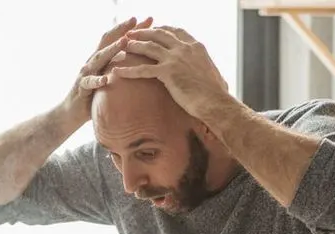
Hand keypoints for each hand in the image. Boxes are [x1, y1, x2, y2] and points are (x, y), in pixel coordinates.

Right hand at [59, 16, 153, 126]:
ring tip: (125, 41)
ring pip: (99, 57)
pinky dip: (98, 80)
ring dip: (112, 49)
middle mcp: (93, 61)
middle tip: (135, 19)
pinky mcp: (81, 87)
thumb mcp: (110, 78)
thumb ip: (121, 68)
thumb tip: (143, 63)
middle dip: (122, 29)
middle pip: (107, 40)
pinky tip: (106, 79)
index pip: (117, 38)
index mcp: (102, 57)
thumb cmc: (95, 95)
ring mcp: (86, 73)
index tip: (148, 19)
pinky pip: (89, 82)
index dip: (131, 28)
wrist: (72, 112)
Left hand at [86, 26, 230, 120]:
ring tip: (122, 45)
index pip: (176, 31)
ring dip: (134, 45)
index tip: (154, 29)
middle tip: (132, 33)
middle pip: (160, 34)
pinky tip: (117, 71)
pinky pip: (143, 69)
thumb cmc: (217, 93)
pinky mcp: (167, 73)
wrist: (215, 102)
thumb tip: (213, 76)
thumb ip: (207, 68)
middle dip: (144, 32)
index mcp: (196, 47)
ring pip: (149, 47)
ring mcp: (175, 59)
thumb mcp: (214, 73)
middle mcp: (185, 49)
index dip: (163, 29)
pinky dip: (128, 70)